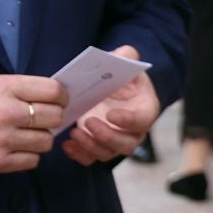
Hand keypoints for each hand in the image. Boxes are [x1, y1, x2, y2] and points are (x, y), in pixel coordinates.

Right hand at [0, 75, 68, 173]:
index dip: (62, 97)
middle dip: (51, 118)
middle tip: (40, 120)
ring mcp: (3, 139)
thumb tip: (58, 98)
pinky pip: (33, 161)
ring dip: (39, 139)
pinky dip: (28, 156)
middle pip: (54, 117)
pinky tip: (16, 148)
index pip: (53, 91)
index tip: (59, 102)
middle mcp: (7, 112)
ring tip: (25, 135)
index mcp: (7, 88)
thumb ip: (24, 89)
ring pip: (46, 141)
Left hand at [61, 45, 160, 165]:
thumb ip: (127, 56)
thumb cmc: (121, 76)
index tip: (111, 114)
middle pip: (126, 143)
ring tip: (74, 133)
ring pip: (108, 153)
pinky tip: (67, 145)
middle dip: (106, 136)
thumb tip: (124, 55)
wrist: (111, 89)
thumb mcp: (126, 61)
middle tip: (88, 121)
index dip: (128, 120)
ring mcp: (116, 140)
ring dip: (91, 146)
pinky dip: (79, 155)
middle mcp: (133, 130)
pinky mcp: (99, 146)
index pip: (142, 119)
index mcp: (144, 108)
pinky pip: (92, 158)